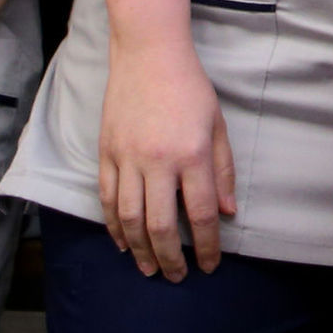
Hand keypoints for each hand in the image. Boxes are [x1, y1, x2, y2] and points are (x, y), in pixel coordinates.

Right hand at [98, 40, 237, 278]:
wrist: (148, 55)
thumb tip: (226, 213)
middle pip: (160, 224)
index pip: (200, 214)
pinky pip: (108, 199)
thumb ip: (223, 172)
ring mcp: (127, 158)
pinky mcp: (106, 153)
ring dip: (139, 249)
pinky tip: (123, 242)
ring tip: (149, 268)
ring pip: (129, 218)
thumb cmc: (190, 88)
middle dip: (170, 258)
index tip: (209, 265)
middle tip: (177, 277)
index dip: (205, 246)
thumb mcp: (218, 126)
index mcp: (192, 154)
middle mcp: (158, 161)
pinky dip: (114, 226)